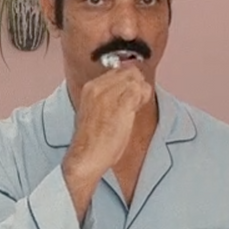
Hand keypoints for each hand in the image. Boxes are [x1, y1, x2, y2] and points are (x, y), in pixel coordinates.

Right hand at [63, 63, 153, 184]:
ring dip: (141, 93)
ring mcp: (108, 95)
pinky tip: (135, 111)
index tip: (130, 96)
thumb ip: (107, 97)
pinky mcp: (120, 105)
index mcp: (90, 88)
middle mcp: (98, 87)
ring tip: (134, 108)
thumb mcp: (94, 111)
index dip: (130, 81)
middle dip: (137, 84)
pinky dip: (143, 99)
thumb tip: (126, 90)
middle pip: (129, 71)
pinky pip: (140, 91)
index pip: (119, 70)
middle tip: (135, 103)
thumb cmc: (91, 140)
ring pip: (136, 79)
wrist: (85, 157)